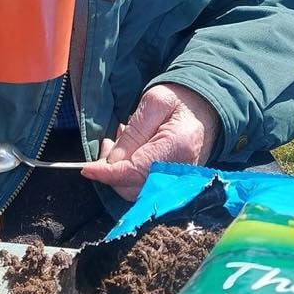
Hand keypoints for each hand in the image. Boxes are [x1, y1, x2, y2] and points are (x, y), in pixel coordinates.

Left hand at [81, 83, 220, 200]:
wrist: (206, 110)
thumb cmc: (180, 101)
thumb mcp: (155, 102)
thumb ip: (135, 132)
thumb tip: (113, 161)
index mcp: (177, 147)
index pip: (134, 171)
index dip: (107, 173)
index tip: (87, 168)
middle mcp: (180, 173)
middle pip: (133, 188)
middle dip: (111, 170)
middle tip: (108, 144)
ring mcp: (178, 182)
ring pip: (136, 192)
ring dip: (119, 172)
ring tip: (120, 141)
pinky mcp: (173, 185)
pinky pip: (145, 187)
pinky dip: (129, 174)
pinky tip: (130, 151)